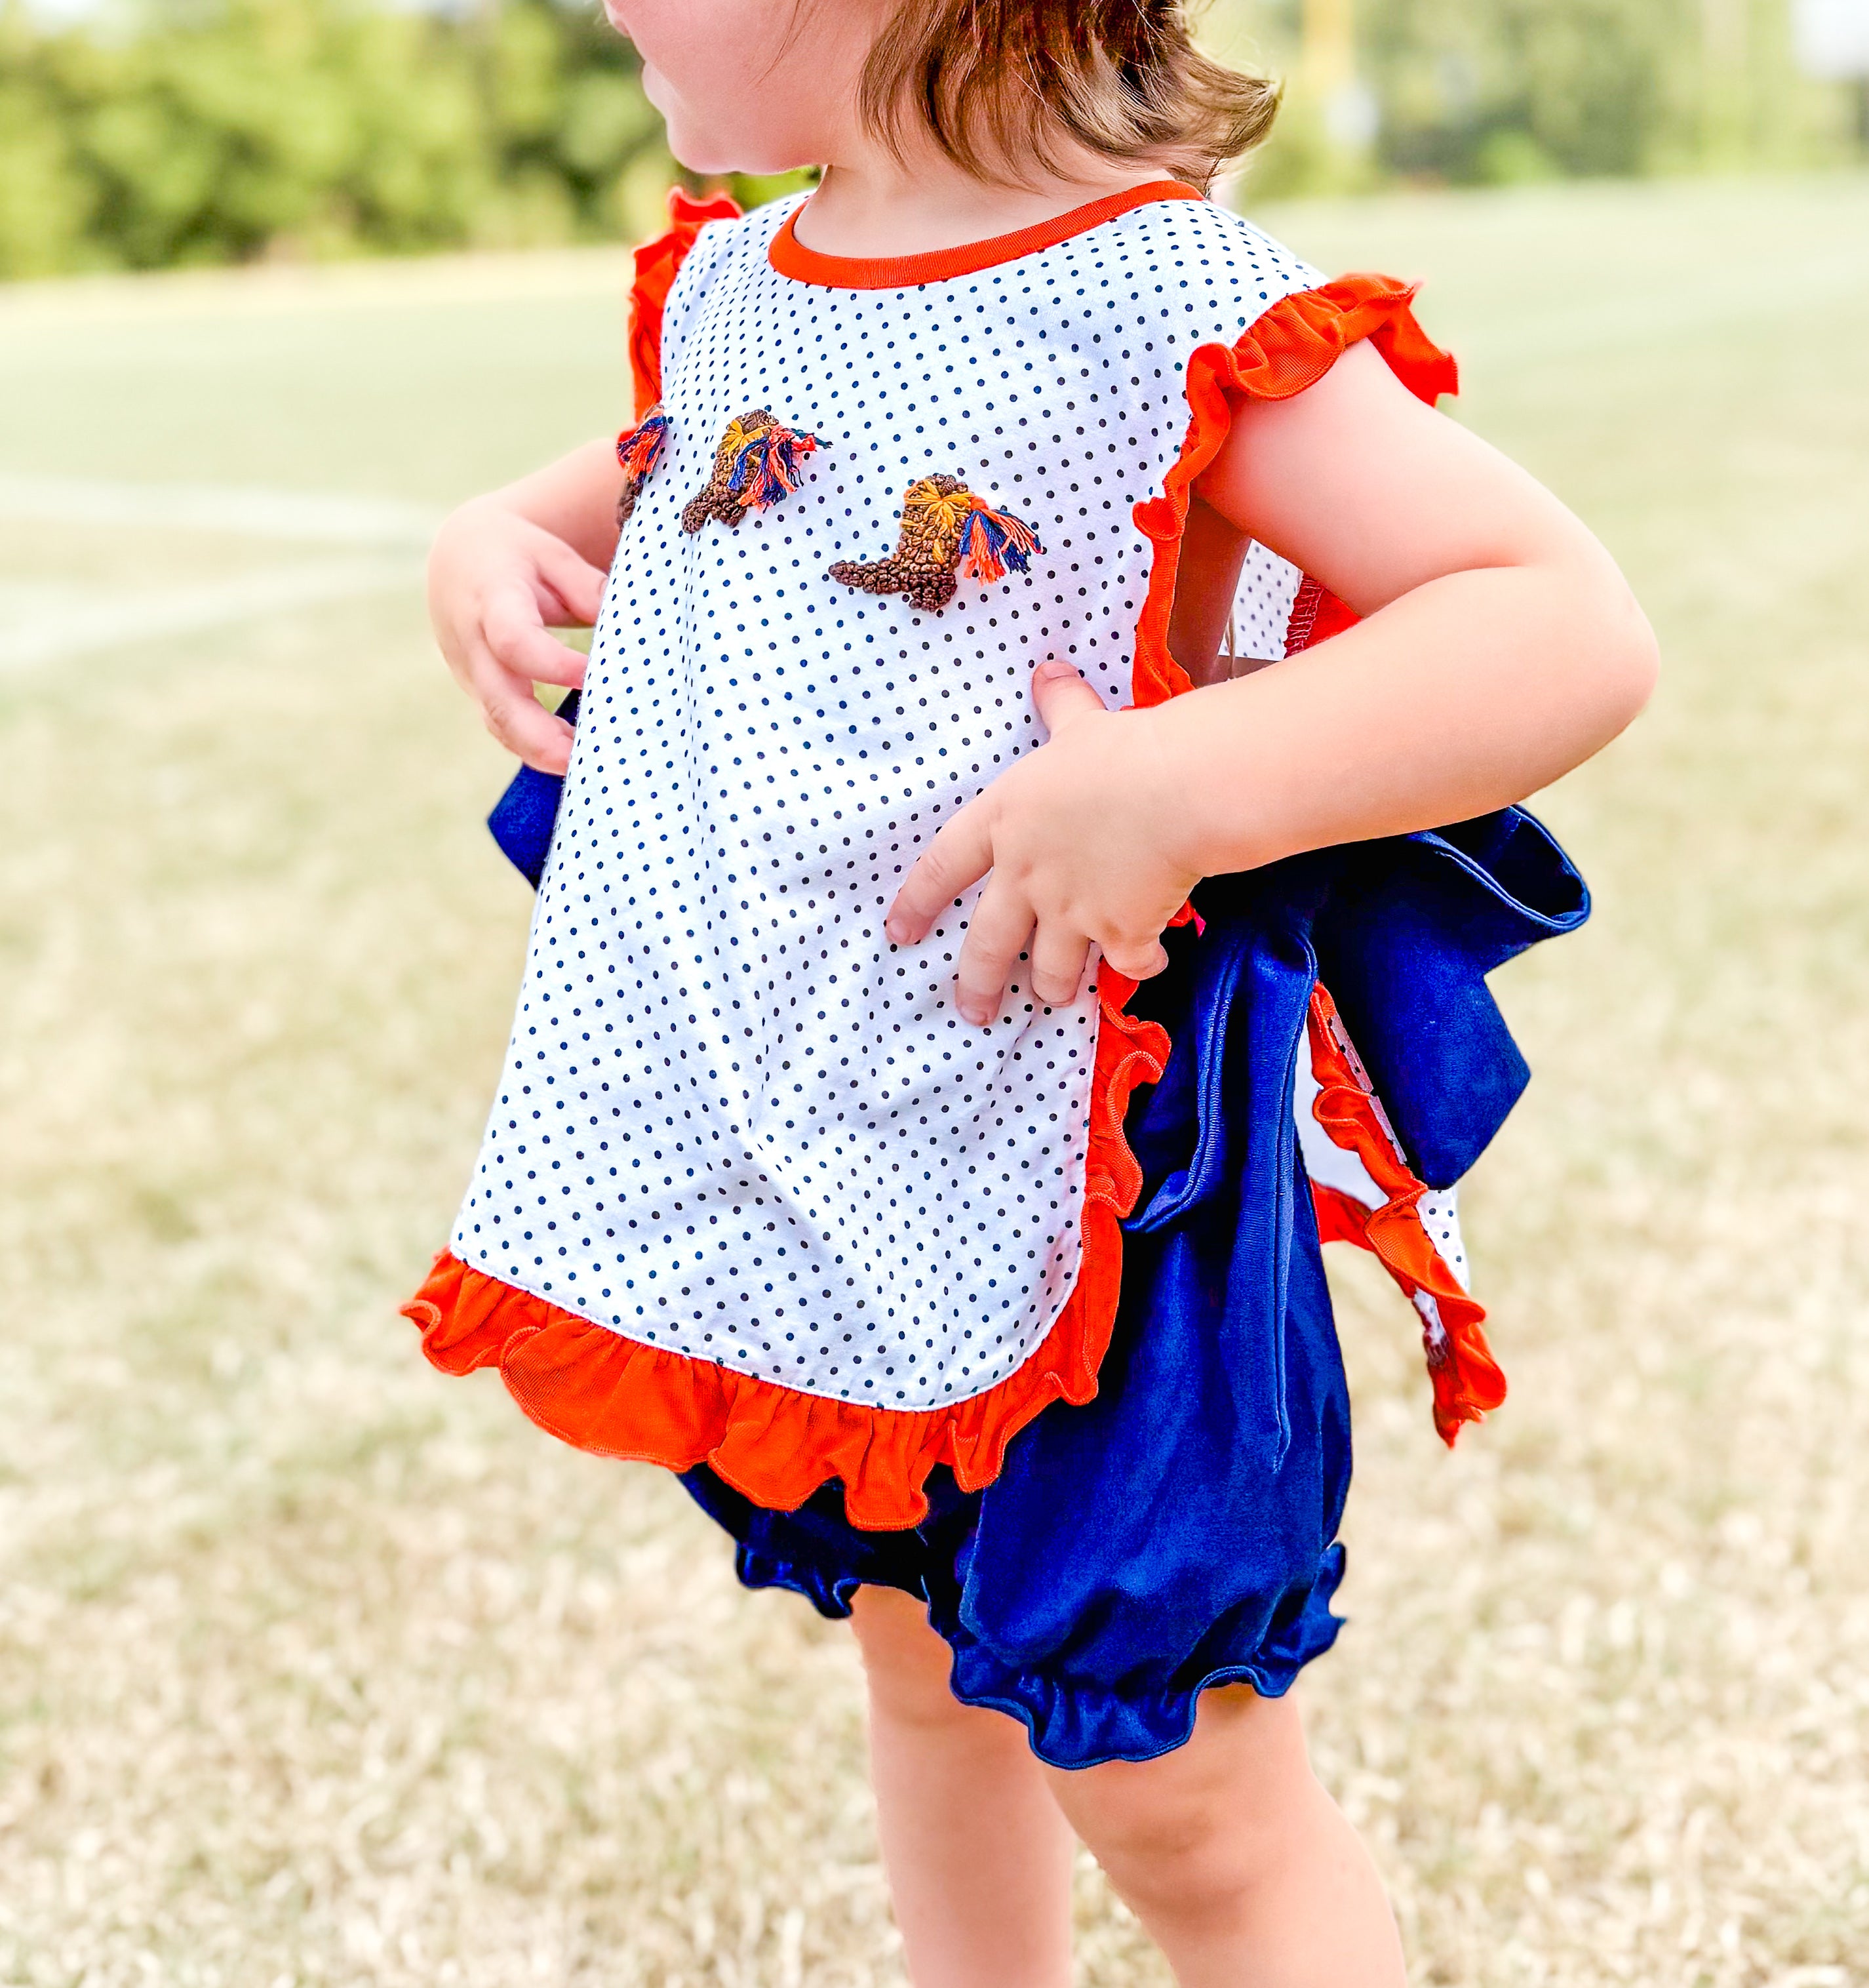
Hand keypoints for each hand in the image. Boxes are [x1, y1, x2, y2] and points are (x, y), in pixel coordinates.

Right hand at [427, 496, 607, 773]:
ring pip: (497, 723)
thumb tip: (625, 622)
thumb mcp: (551, 555)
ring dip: (538, 752)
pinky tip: (571, 762)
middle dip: (538, 735)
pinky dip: (533, 749)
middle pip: (498, 699)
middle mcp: (475, 645)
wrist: (458, 563)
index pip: (514, 640)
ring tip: (584, 769)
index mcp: (493, 601)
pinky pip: (502, 728)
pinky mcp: (481, 694)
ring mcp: (473, 675)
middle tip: (581, 759)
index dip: (551, 663)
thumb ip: (585, 586)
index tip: (591, 674)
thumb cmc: (516, 558)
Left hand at [885, 661, 1199, 1025]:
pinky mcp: (1121, 934)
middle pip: (987, 944)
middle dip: (977, 983)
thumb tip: (1048, 670)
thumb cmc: (1124, 749)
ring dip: (1052, 987)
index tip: (898, 932)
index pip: (941, 866)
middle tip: (973, 1011)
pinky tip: (1147, 963)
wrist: (1178, 788)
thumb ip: (1060, 705)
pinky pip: (1126, 965)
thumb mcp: (1081, 723)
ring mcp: (1071, 912)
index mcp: (1004, 822)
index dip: (917, 902)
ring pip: (1051, 970)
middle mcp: (1027, 876)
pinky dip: (1137, 968)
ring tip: (1053, 997)